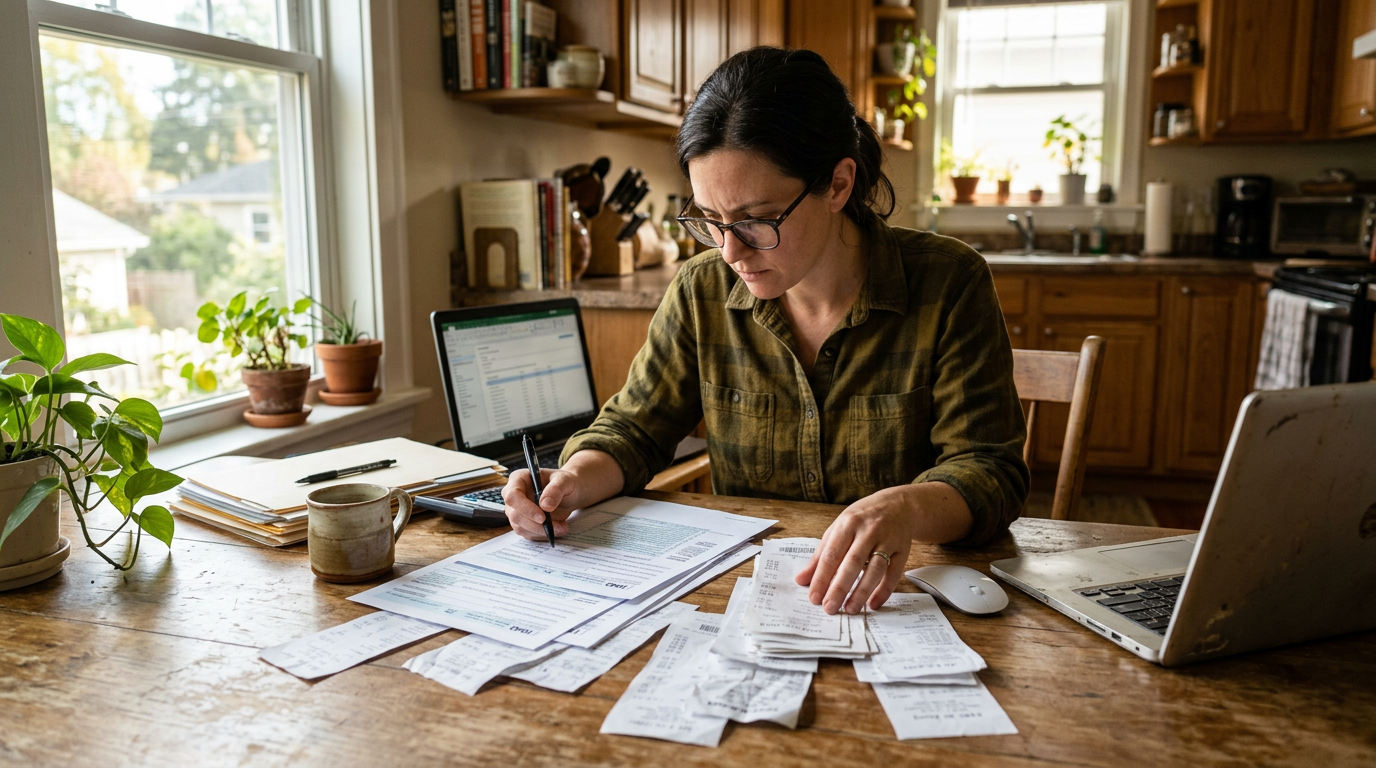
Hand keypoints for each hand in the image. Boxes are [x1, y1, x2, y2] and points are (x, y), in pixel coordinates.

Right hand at [500, 449, 626, 541]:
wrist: (577, 490)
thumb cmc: (570, 480)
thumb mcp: (567, 480)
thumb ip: (556, 489)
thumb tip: (544, 504)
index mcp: (519, 479)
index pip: (510, 495)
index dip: (523, 507)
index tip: (541, 516)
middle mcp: (516, 495)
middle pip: (513, 514)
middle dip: (535, 523)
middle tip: (557, 527)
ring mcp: (520, 510)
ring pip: (520, 527)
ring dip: (541, 532)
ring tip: (563, 528)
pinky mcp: (527, 523)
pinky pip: (529, 534)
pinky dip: (543, 536)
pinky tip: (559, 530)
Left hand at [794, 486, 919, 613]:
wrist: (898, 505)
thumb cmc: (862, 518)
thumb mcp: (839, 528)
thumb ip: (821, 554)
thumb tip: (802, 579)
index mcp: (848, 523)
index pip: (832, 554)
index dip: (822, 577)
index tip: (814, 597)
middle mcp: (868, 530)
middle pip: (852, 563)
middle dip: (839, 588)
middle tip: (829, 608)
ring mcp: (888, 540)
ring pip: (875, 569)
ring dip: (861, 592)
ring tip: (850, 609)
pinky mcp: (903, 550)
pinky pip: (893, 573)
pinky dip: (884, 590)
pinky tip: (873, 604)